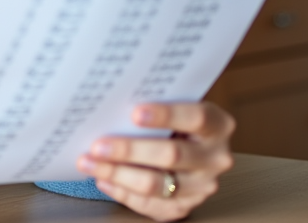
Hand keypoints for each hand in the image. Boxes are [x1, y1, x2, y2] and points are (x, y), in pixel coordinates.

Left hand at [76, 102, 234, 221]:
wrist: (191, 148)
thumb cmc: (177, 120)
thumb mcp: (176, 104)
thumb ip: (155, 102)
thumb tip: (112, 101)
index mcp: (218, 125)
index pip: (197, 117)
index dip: (166, 115)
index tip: (134, 112)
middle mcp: (215, 158)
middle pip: (171, 155)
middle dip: (129, 150)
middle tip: (97, 144)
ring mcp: (201, 186)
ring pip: (156, 184)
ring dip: (117, 173)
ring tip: (90, 162)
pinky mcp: (184, 206)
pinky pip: (149, 204)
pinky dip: (121, 191)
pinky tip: (102, 179)